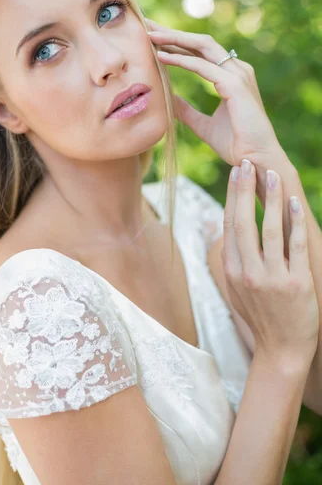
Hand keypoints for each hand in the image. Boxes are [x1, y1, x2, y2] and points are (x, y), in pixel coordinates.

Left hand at [145, 18, 282, 167]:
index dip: (176, 42)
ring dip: (174, 39)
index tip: (152, 37)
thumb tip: (166, 101)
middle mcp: (237, 70)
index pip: (200, 52)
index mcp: (231, 77)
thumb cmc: (236, 144)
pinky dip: (181, 60)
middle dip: (172, 32)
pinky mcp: (235, 85)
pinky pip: (203, 67)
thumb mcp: (202, 125)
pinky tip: (161, 57)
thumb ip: (185, 110)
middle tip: (146, 25)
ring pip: (202, 47)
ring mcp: (238, 75)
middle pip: (200, 42)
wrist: (256, 160)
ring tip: (149, 35)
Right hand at [223, 159, 318, 363]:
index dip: (232, 196)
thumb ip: (227, 256)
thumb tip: (215, 226)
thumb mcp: (234, 287)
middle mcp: (248, 271)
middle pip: (244, 222)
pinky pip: (296, 246)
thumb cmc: (259, 314)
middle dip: (245, 190)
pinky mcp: (297, 283)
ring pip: (270, 230)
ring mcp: (272, 278)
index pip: (230, 224)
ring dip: (271, 199)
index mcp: (232, 270)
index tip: (236, 173)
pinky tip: (294, 202)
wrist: (281, 350)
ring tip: (272, 174)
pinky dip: (295, 222)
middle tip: (248, 163)